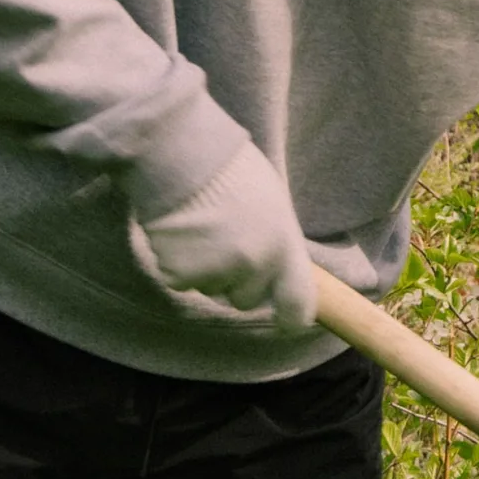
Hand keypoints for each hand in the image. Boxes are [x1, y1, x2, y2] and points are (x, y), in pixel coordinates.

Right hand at [125, 139, 320, 351]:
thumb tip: (276, 264)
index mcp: (283, 245)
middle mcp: (254, 266)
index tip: (287, 323)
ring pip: (212, 288)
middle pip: (247, 299)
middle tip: (226, 243)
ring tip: (202, 228)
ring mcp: (216, 274)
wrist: (182, 156)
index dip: (293, 317)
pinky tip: (180, 232)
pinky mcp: (180, 276)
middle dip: (238, 280)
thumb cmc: (232, 169)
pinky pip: (181, 281)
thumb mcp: (273, 203)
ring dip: (207, 269)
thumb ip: (277, 240)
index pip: (299, 301)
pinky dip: (178, 263)